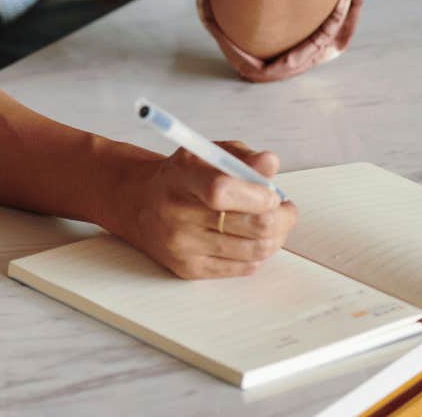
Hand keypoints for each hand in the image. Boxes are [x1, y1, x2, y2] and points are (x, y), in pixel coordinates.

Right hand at [101, 141, 298, 279]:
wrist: (138, 203)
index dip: (258, 194)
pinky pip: (244, 268)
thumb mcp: (207, 153)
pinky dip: (258, 253)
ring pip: (256, 250)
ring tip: (271, 223)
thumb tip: (270, 163)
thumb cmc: (180, 177)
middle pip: (252, 226)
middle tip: (284, 209)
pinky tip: (250, 238)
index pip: (221, 190)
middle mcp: (176, 214)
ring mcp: (182, 246)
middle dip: (282, 217)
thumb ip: (241, 157)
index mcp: (181, 177)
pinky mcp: (188, 269)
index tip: (272, 192)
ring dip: (275, 236)